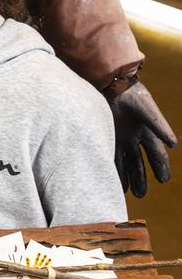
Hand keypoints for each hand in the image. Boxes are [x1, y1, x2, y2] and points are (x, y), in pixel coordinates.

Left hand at [108, 80, 176, 196]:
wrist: (109, 83)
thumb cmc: (130, 93)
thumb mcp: (145, 109)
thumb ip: (158, 126)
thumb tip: (173, 145)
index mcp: (147, 131)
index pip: (156, 153)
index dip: (161, 167)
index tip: (164, 180)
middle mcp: (134, 136)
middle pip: (139, 162)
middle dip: (141, 178)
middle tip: (141, 195)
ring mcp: (119, 136)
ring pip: (124, 162)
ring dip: (125, 177)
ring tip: (126, 193)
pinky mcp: (105, 134)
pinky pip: (109, 155)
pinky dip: (110, 168)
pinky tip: (109, 179)